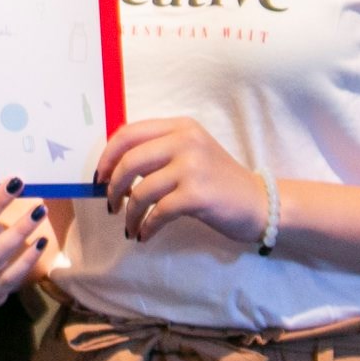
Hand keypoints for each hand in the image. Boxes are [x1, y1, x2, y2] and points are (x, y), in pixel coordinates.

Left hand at [98, 118, 266, 244]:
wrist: (259, 202)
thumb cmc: (218, 181)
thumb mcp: (190, 153)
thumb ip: (158, 152)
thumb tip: (112, 170)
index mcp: (180, 126)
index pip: (128, 132)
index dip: (107, 155)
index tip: (100, 176)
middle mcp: (186, 140)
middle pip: (129, 160)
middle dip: (112, 186)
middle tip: (111, 204)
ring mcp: (193, 166)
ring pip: (141, 190)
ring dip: (129, 213)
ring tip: (130, 225)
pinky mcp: (197, 195)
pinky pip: (157, 212)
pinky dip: (146, 226)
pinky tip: (145, 234)